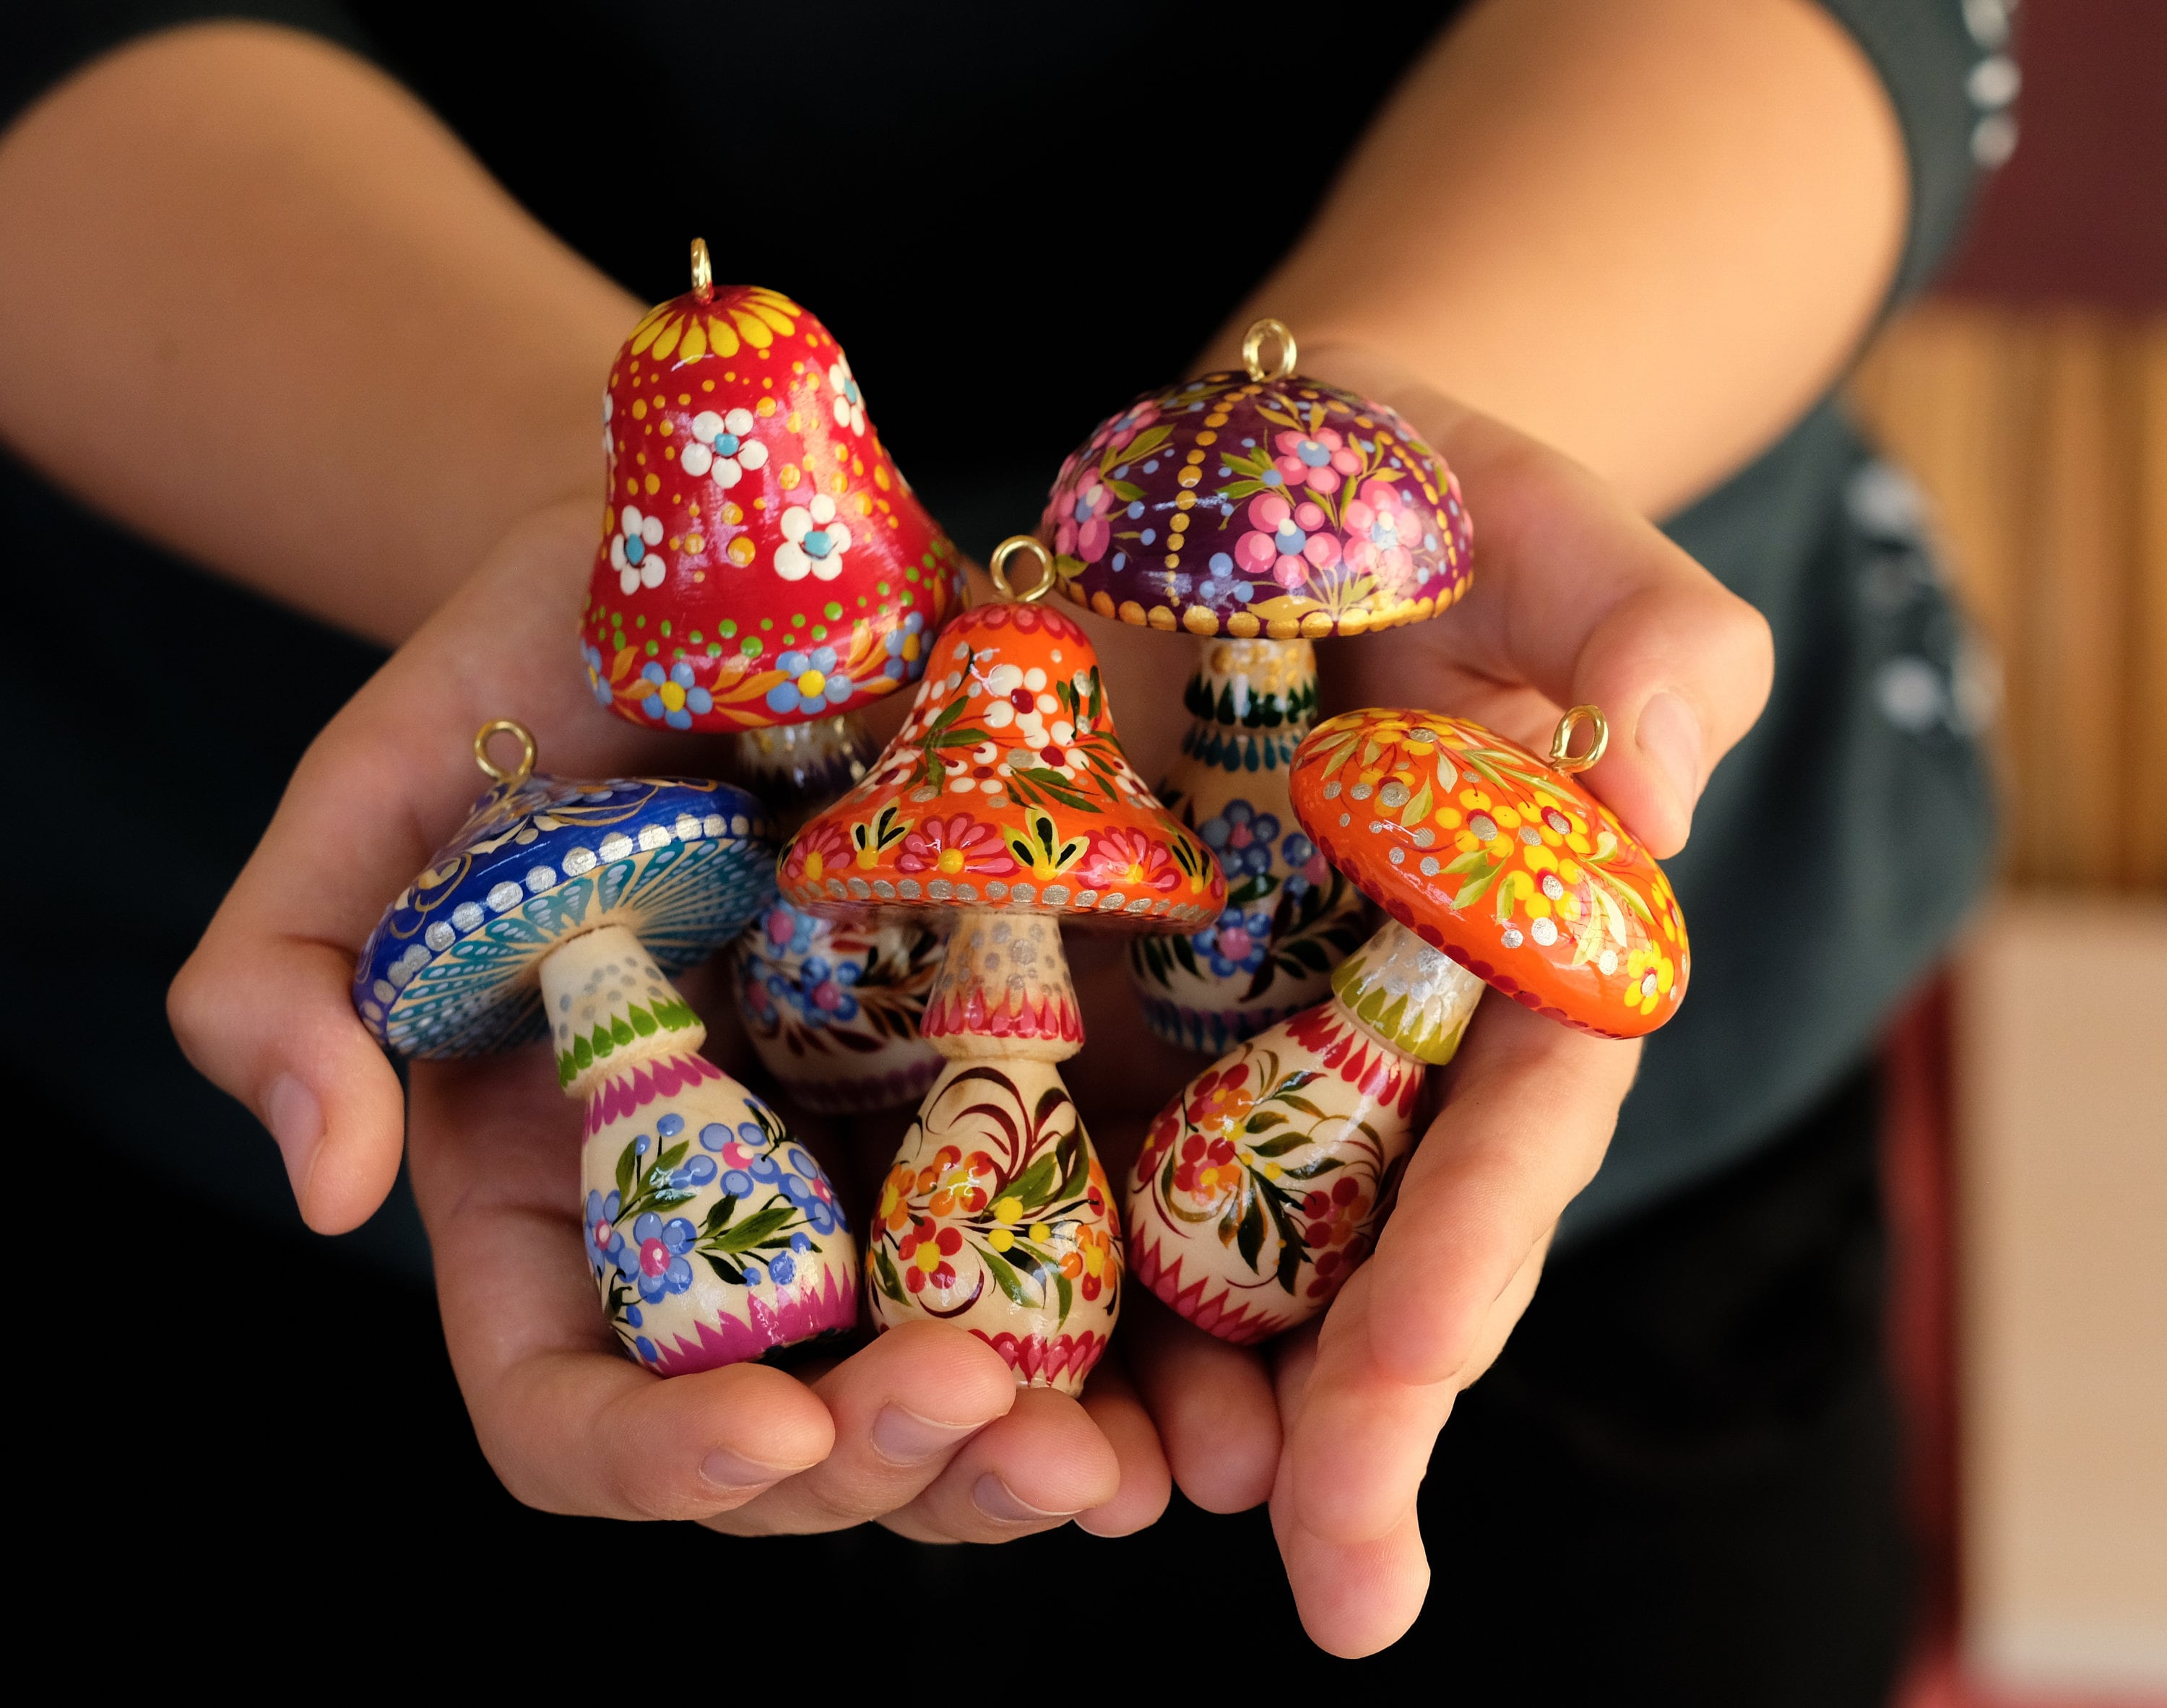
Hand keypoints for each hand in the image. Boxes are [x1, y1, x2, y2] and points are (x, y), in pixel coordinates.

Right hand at [168, 496, 1168, 1540]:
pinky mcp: (1004, 1091)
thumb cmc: (530, 668)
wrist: (721, 567)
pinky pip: (1075, 1260)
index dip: (651, 1458)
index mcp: (554, 1185)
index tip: (769, 1433)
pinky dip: (1141, 1351)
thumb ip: (285, 974)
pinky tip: (1216, 1393)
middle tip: (996, 1434)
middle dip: (884, 1473)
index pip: (564, 1404)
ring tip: (1121, 1469)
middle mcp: (719, 1212)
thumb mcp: (380, 789)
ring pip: (941, 1390)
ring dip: (1026, 1462)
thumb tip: (325, 1194)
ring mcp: (873, 1165)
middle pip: (784, 1436)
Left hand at [1073, 366, 1773, 1654]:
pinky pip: (1034, 1137)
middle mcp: (1365, 1037)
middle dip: (1347, 1408)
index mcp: (1510, 967)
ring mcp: (1214, 1029)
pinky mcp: (1074, 987)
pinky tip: (960, 1348)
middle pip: (1369, 1244)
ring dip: (1166, 1385)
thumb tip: (1645, 794)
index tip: (1416, 1383)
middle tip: (1321, 1563)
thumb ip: (1654, 655)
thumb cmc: (1449, 506)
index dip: (1470, 1266)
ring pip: (1201, 1240)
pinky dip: (1006, 1247)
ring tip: (1112, 1497)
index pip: (1510, 1138)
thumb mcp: (1572, 542)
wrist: (1256, 478)